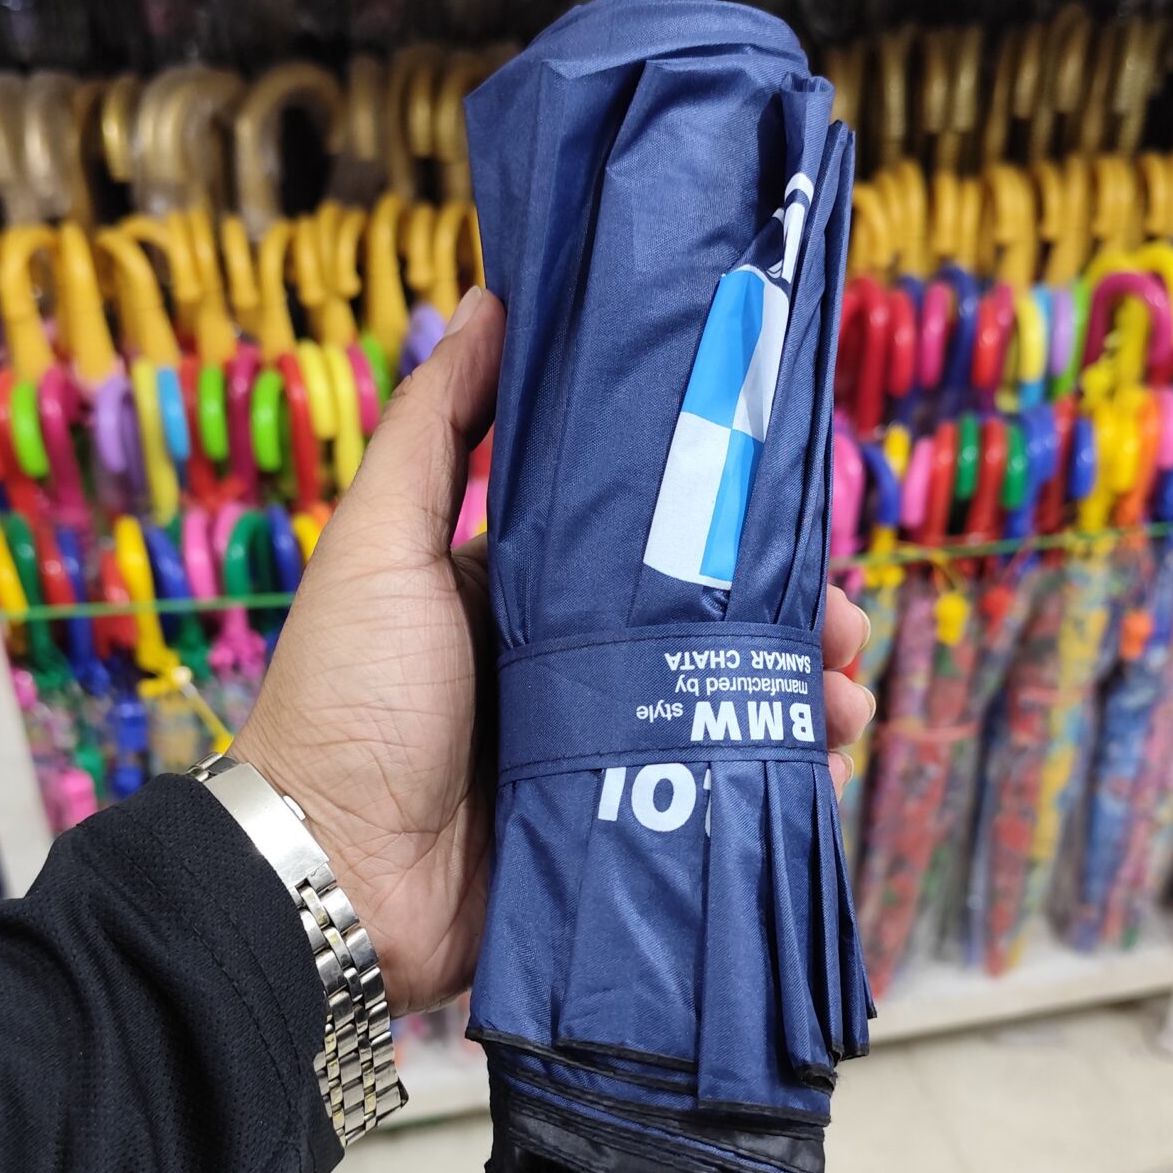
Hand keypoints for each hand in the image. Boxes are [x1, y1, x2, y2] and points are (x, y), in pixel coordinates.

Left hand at [237, 290, 876, 1015]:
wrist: (331, 874)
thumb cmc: (346, 697)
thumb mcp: (381, 543)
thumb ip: (438, 426)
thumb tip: (492, 299)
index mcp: (514, 591)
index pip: (639, 537)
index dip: (717, 517)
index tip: (785, 500)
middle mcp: (563, 665)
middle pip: (698, 621)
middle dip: (779, 610)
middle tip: (837, 613)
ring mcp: (595, 751)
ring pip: (722, 702)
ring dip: (795, 687)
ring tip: (842, 683)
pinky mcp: (612, 825)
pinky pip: (711, 787)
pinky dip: (774, 764)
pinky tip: (825, 745)